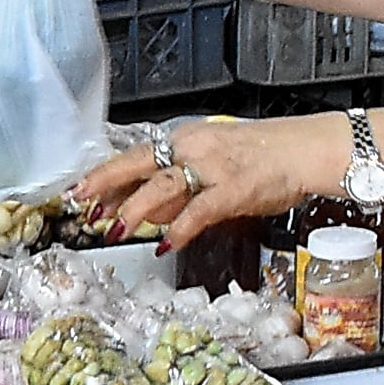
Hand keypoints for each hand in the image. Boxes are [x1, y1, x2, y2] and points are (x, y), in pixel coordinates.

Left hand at [80, 116, 345, 249]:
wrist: (303, 150)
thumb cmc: (262, 157)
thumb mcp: (212, 163)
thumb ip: (179, 188)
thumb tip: (144, 213)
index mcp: (185, 139)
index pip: (135, 155)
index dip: (105, 174)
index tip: (80, 190)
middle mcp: (192, 148)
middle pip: (138, 164)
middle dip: (106, 186)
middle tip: (83, 208)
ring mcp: (212, 168)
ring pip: (162, 186)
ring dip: (134, 210)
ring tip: (115, 230)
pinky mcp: (232, 189)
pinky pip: (198, 212)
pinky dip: (178, 229)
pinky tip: (164, 245)